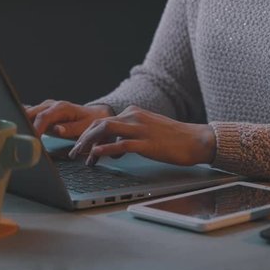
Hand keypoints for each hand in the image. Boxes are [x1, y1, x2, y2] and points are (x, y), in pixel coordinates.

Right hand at [26, 100, 112, 138]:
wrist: (93, 115)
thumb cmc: (89, 122)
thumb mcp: (83, 127)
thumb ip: (70, 129)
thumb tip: (56, 129)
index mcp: (61, 108)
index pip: (43, 117)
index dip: (36, 128)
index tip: (32, 138)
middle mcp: (50, 105)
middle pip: (31, 113)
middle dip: (24, 125)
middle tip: (21, 140)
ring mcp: (45, 107)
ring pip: (27, 113)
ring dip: (22, 123)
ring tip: (18, 137)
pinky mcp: (42, 112)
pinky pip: (29, 115)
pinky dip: (23, 121)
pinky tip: (20, 131)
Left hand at [68, 106, 216, 166]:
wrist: (196, 139)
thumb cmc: (173, 139)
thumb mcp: (146, 132)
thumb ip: (128, 137)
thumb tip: (112, 149)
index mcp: (133, 113)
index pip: (103, 120)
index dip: (88, 134)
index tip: (80, 146)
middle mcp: (134, 117)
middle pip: (100, 123)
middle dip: (83, 138)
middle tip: (73, 153)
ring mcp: (141, 129)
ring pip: (106, 130)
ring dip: (90, 143)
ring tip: (81, 156)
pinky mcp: (148, 143)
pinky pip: (122, 144)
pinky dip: (106, 149)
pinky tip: (97, 156)